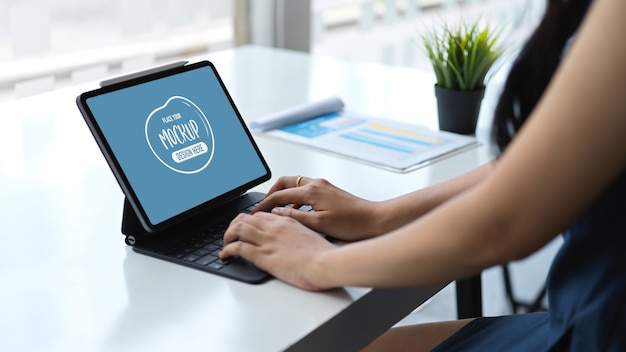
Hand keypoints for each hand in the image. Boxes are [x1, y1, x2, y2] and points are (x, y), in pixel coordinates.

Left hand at [220, 211, 336, 290]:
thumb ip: (298, 232)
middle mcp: (274, 227)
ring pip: (237, 229)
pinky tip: (224, 255)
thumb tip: (294, 237)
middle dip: (234, 225)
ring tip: (225, 243)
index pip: (261, 214)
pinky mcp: (263, 255)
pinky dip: (227, 250)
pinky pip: (238, 247)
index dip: (250, 219)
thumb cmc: (323, 254)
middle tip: (231, 234)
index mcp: (287, 221)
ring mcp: (267, 240)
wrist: (326, 262)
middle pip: (245, 218)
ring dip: (227, 236)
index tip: (246, 226)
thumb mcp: (311, 236)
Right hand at [254, 176, 381, 240]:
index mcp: (311, 190)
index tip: (255, 213)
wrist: (375, 220)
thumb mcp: (319, 224)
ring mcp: (323, 185)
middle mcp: (316, 183)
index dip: (264, 205)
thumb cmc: (352, 223)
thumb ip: (295, 216)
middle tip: (263, 208)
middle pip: (285, 182)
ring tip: (276, 210)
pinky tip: (295, 211)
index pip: (279, 195)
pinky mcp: (328, 190)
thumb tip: (277, 212)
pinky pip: (305, 189)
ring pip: (295, 184)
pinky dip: (295, 197)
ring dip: (283, 195)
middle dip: (271, 194)